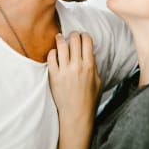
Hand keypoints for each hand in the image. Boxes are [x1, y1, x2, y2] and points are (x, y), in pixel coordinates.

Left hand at [48, 33, 99, 148]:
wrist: (76, 114)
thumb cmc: (88, 99)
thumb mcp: (97, 81)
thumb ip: (94, 65)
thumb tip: (91, 52)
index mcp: (90, 66)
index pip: (87, 41)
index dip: (84, 35)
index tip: (82, 36)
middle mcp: (77, 66)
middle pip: (74, 39)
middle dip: (73, 34)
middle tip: (71, 36)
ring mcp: (65, 71)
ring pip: (61, 45)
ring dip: (60, 39)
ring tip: (60, 38)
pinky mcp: (54, 76)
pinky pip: (51, 57)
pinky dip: (52, 52)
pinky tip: (54, 53)